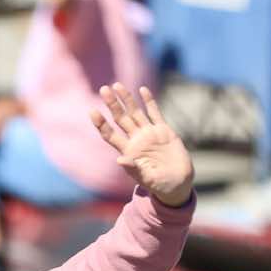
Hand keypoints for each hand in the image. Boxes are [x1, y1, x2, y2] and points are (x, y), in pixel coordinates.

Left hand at [91, 84, 192, 206]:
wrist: (178, 183)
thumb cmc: (159, 185)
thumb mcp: (146, 179)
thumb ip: (133, 169)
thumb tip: (120, 160)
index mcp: (128, 152)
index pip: (110, 135)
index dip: (101, 124)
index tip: (92, 111)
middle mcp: (136, 140)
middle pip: (121, 119)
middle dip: (112, 104)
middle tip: (104, 89)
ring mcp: (149, 134)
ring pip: (135, 113)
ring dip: (127, 99)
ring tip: (117, 85)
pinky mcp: (164, 131)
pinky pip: (155, 113)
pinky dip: (149, 102)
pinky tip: (142, 90)